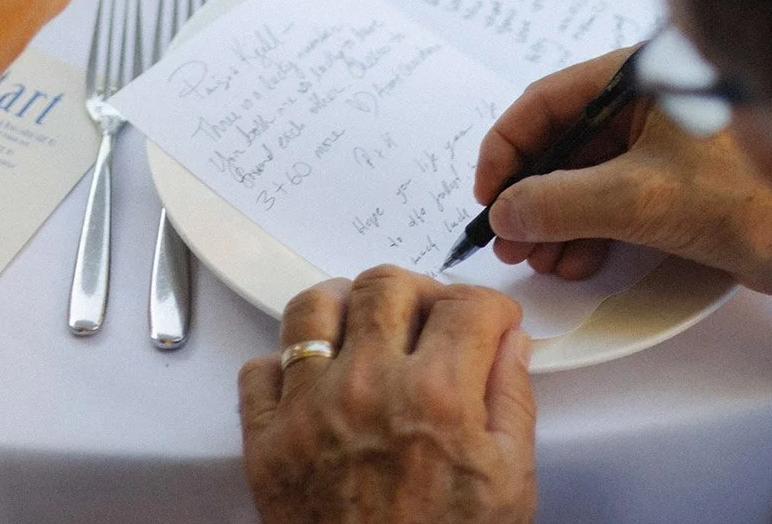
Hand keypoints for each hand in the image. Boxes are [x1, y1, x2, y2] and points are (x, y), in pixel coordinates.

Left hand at [240, 268, 535, 523]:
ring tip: (365, 331)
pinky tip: (313, 383)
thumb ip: (511, 401)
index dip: (486, 308)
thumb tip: (508, 341)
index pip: (465, 304)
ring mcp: (308, 410)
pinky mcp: (266, 443)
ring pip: (313, 306)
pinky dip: (283, 367)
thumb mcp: (510, 487)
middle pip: (386, 284)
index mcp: (437, 396)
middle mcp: (368, 387)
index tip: (488, 321)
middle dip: (419, 293)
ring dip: (344, 308)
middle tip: (430, 320)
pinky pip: (259, 369)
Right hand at [475, 52, 771, 300]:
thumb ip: (560, 202)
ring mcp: (664, 141)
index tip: (487, 193)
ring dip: (558, 217)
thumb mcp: (638, 199)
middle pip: (566, 139)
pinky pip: (617, 195)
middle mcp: (646, 100)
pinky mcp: (680, 180)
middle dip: (533, 192)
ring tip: (538, 259)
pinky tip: (575, 260)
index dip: (508, 146)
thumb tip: (506, 211)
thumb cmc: (745, 199)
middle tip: (508, 238)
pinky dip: (591, 227)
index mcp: (637, 76)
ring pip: (588, 172)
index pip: (549, 99)